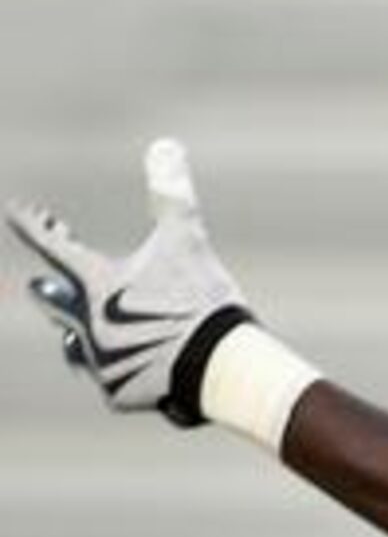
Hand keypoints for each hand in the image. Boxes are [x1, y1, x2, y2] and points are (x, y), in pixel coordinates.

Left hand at [10, 139, 253, 426]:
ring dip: (79, 335)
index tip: (20, 211)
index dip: (34, 225)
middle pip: (53, 303)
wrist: (219, 364)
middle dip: (47, 291)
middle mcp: (88, 323)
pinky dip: (122, 371)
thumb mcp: (188, 241)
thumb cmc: (200, 298)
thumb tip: (164, 143)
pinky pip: (113, 381)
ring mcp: (100, 362)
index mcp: (97, 283)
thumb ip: (171, 194)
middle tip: (38, 284)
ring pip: (80, 346)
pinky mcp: (117, 393)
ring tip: (77, 338)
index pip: (53, 246)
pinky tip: (133, 370)